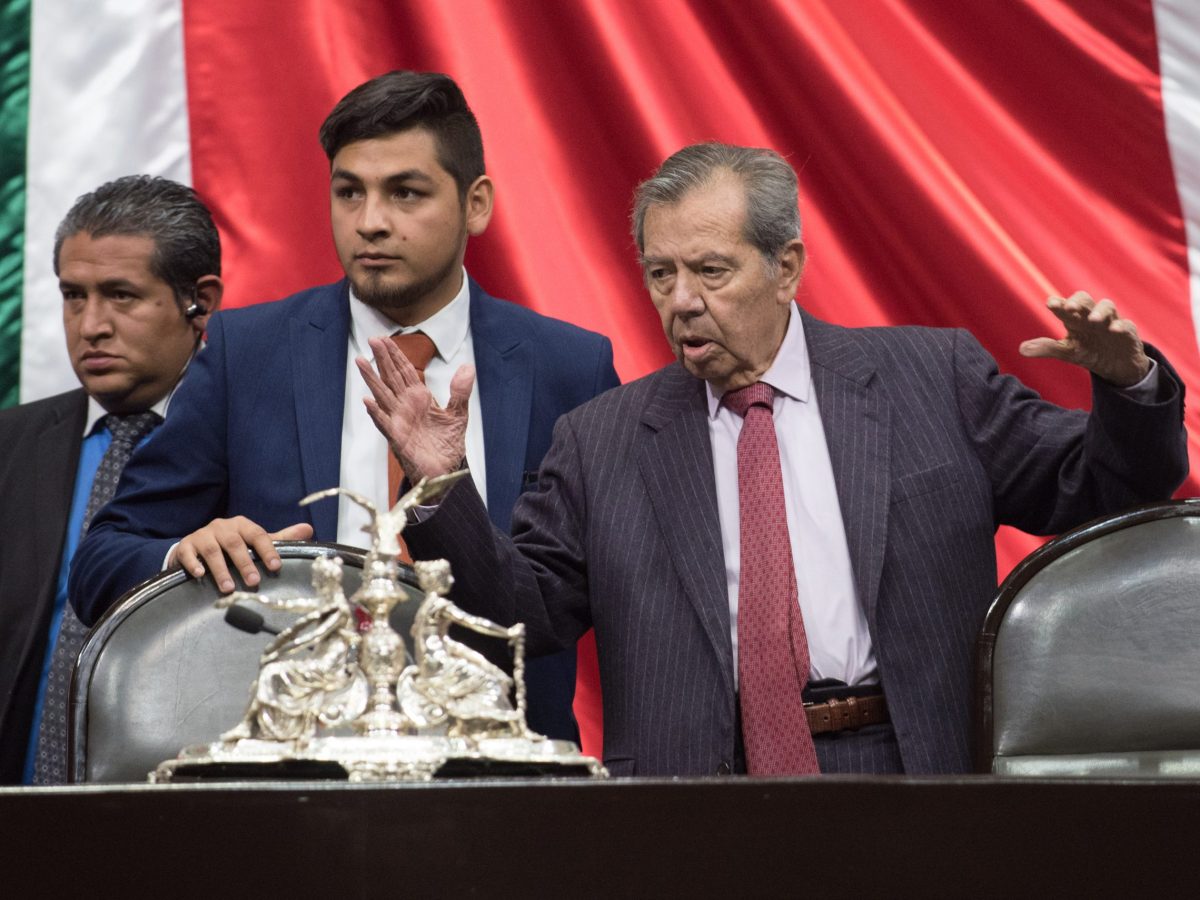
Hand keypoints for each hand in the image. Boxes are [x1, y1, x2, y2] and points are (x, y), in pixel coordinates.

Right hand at [173, 517, 313, 593]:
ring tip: (229, 588)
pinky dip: (193, 564)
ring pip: (212, 550)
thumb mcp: (255, 542)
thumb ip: (280, 538)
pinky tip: (199, 575)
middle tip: (253, 582)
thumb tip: (309, 529)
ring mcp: (202, 535)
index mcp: (242, 525)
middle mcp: (222, 526)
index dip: (267, 550)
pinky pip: (187, 553)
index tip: (276, 566)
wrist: (197, 547)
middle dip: (244, 563)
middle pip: (234, 543)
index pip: (258, 534)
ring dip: (220, 570)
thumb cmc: (232, 547)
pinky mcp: (185, 545)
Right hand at [357, 336, 472, 481]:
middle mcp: (406, 406)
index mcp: (419, 398)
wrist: (446, 470)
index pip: (405, 372)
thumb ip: (460, 392)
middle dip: (382, 359)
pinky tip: (368, 401)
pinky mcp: (397, 438)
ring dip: (371, 380)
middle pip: (391, 378)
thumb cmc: (447, 444)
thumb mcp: (458, 414)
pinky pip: (384, 424)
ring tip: (361, 362)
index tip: (385, 339)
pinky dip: (376, 413)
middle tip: (372, 339)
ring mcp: (399, 421)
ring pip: (382, 396)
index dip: (395, 355)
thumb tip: (468, 367)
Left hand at [1019, 291, 1149, 386]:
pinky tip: (1115, 329)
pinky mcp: (1128, 333)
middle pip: (1086, 300)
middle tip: (1069, 307)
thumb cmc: (1089, 352)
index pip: (1065, 307)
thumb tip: (1021, 349)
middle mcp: (1092, 316)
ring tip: (1092, 319)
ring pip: (1107, 307)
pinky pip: (1127, 325)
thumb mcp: (1067, 352)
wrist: (1116, 366)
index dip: (1058, 304)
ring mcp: (1111, 322)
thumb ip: (1046, 348)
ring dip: (1100, 311)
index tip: (1050, 303)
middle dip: (1077, 301)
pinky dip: (1121, 326)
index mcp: (1075, 320)